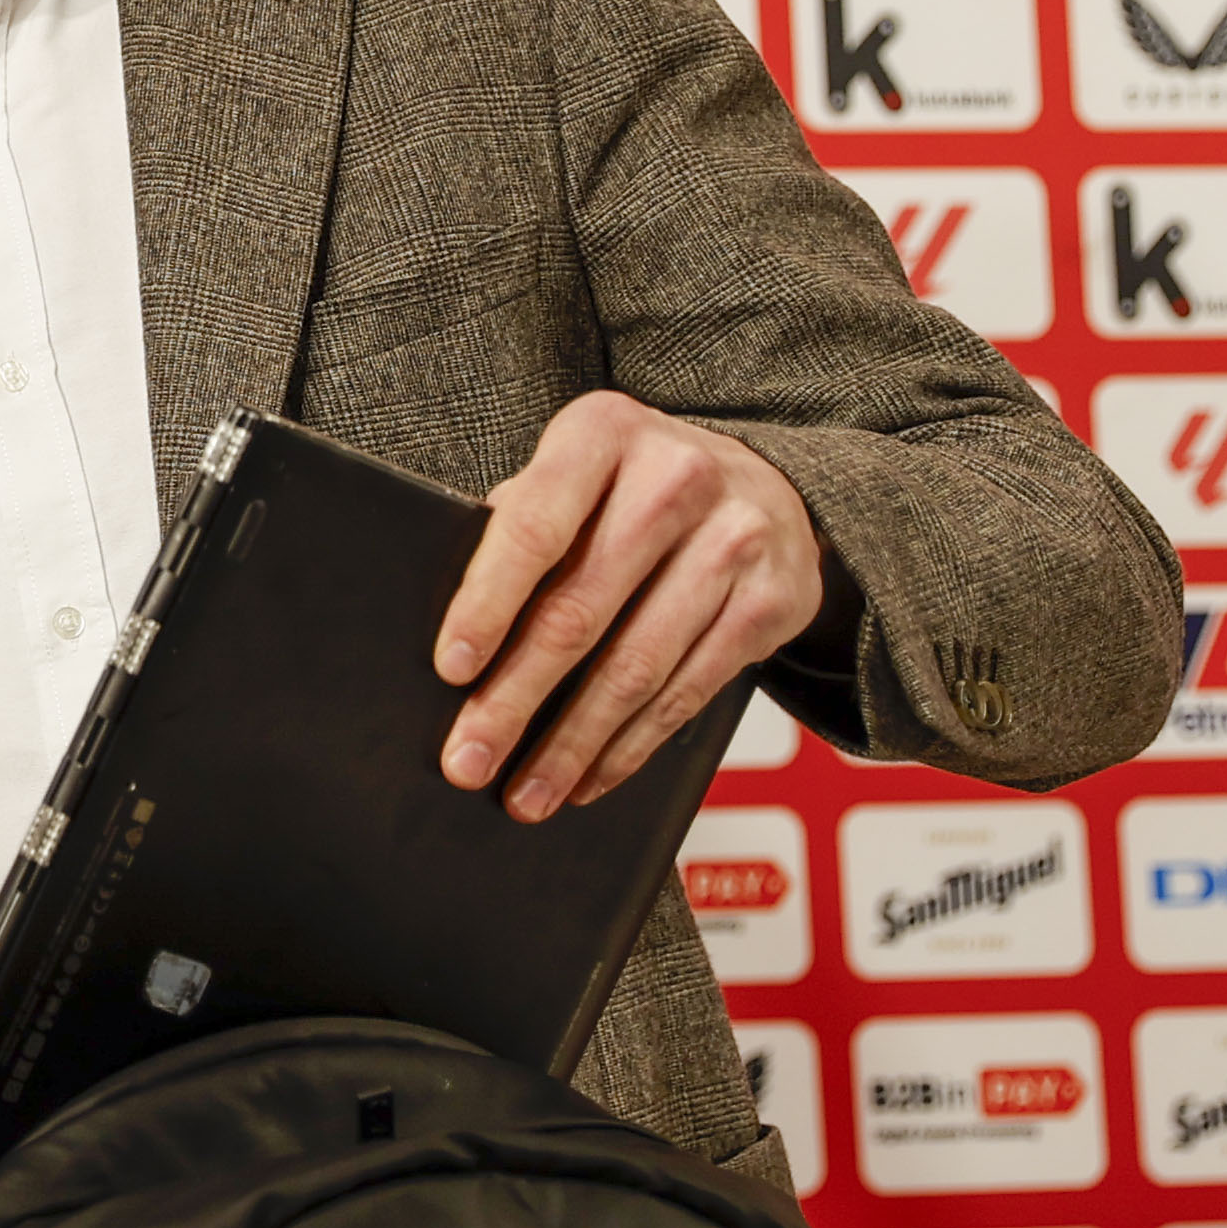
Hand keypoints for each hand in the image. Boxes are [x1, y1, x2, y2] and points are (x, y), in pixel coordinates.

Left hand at [434, 391, 819, 821]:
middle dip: (515, 699)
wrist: (765, 484)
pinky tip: (591, 776)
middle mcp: (677, 477)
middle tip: (468, 760)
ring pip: (637, 668)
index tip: (451, 670)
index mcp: (603, 433)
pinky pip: (688, 691)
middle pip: (580, 611)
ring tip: (525, 793)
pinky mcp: (775, 600)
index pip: (532, 528)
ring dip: (572, 744)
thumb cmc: (631, 488)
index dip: (487, 605)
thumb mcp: (575, 474)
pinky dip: (631, 745)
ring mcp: (735, 539)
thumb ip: (519, 527)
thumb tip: (452, 636)